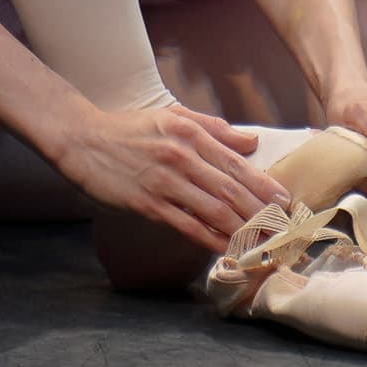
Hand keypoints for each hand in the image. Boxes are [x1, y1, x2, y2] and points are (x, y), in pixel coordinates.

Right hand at [52, 104, 294, 252]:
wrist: (82, 140)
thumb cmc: (128, 130)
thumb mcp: (172, 117)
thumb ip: (213, 128)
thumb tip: (251, 141)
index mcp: (190, 134)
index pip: (237, 164)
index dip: (263, 186)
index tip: (284, 202)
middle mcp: (181, 157)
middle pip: (231, 191)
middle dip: (261, 213)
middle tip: (283, 230)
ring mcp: (165, 182)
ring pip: (214, 211)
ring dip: (242, 231)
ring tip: (264, 244)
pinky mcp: (148, 204)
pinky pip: (188, 225)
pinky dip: (211, 239)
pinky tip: (228, 248)